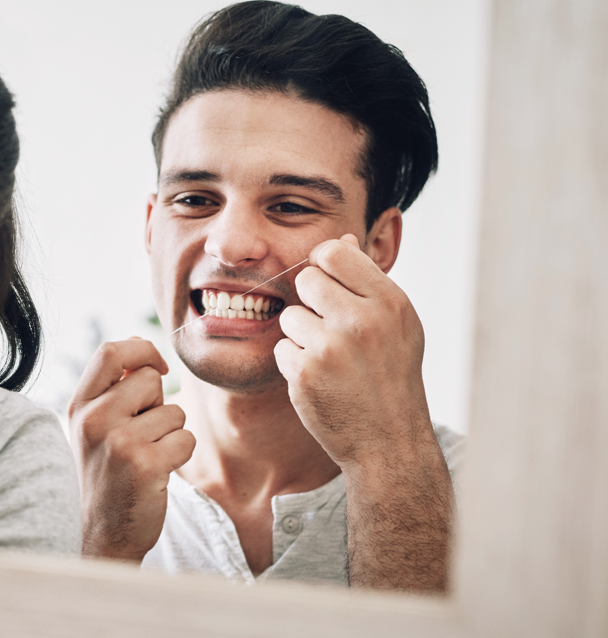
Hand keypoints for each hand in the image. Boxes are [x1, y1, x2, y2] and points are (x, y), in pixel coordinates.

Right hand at [68, 338, 194, 561]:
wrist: (101, 534)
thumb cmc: (105, 476)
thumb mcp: (94, 428)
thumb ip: (112, 390)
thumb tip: (141, 346)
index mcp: (79, 406)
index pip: (110, 351)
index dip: (142, 349)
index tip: (158, 367)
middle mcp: (94, 419)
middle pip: (150, 378)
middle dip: (159, 403)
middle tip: (143, 435)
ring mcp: (119, 441)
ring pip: (174, 412)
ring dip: (171, 434)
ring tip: (146, 458)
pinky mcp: (146, 464)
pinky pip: (186, 438)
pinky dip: (180, 455)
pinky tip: (157, 473)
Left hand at [273, 234, 434, 466]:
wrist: (388, 441)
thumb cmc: (392, 376)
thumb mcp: (397, 324)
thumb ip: (367, 281)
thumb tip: (341, 237)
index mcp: (389, 302)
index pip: (334, 252)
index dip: (323, 265)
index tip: (328, 284)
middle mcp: (362, 321)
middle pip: (305, 279)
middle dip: (310, 300)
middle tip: (328, 326)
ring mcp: (331, 347)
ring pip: (290, 316)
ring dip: (302, 335)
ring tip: (331, 359)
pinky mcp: (304, 372)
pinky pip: (282, 348)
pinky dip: (294, 363)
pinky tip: (320, 380)